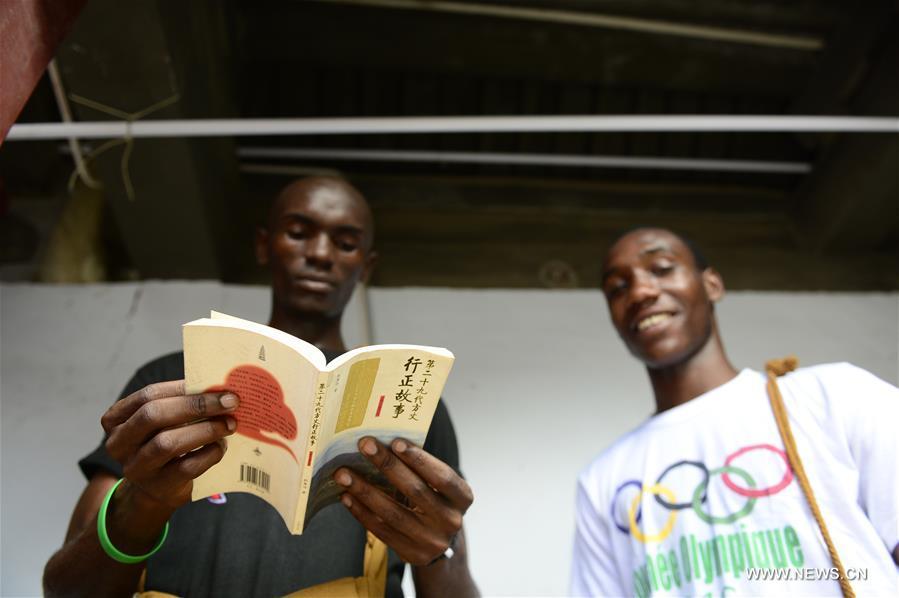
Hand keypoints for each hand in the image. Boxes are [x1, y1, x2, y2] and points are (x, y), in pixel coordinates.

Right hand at [101, 379, 238, 510]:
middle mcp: (119, 443)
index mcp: (116, 418)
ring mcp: (137, 468)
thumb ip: (181, 402)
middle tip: (230, 402)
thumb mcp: (163, 421)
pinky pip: (187, 467)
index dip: (183, 388)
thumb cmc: (164, 441)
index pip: (149, 395)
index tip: (217, 385)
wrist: (158, 488)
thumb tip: (219, 387)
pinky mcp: (158, 486)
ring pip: (168, 443)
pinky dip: (210, 453)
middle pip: (153, 415)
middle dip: (196, 405)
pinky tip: (221, 445)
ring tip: (230, 424)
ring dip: (206, 429)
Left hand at [333, 437, 472, 565]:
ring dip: (365, 490)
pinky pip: (381, 530)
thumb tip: (384, 445)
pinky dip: (361, 511)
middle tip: (365, 445)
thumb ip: (421, 470)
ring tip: (344, 473)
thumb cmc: (435, 502)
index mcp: (463, 498)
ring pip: (393, 513)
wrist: (439, 544)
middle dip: (387, 465)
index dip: (420, 459)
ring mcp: (431, 541)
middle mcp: (451, 521)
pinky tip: (347, 496)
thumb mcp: (439, 487)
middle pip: (415, 491)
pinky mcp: (411, 554)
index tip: (395, 441)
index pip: (442, 476)